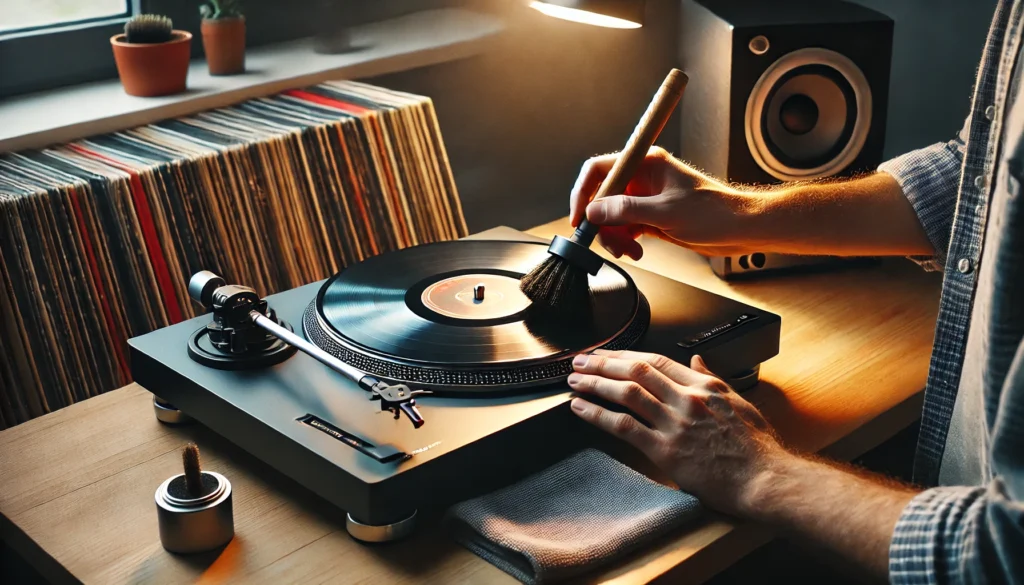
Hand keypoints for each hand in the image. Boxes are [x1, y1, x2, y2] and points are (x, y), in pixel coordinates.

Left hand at [567, 349, 786, 515]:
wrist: (766, 479)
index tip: (608, 353)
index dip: (627, 355)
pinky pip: (624, 426)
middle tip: (581, 361)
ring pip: (626, 393)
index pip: (658, 361)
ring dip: (596, 383)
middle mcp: (687, 399)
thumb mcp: (739, 402)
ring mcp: (675, 423)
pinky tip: (581, 408)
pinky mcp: (666, 450)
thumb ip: (713, 379)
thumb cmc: (757, 447)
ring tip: (574, 380)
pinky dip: (598, 414)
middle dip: (604, 362)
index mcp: (704, 386)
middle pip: (637, 371)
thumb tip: (697, 360)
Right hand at [569, 146, 765, 259]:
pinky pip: (625, 228)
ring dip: (615, 237)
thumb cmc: (714, 211)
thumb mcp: (666, 212)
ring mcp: (646, 198)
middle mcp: (643, 178)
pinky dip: (625, 242)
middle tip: (610, 242)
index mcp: (646, 163)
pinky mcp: (651, 216)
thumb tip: (594, 212)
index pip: (599, 170)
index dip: (584, 192)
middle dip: (602, 223)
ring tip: (629, 250)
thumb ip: (626, 211)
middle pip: (603, 198)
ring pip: (612, 217)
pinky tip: (636, 250)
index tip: (580, 217)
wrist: (739, 228)